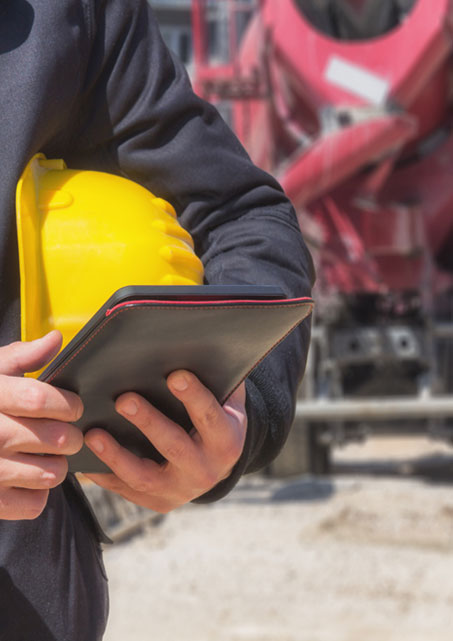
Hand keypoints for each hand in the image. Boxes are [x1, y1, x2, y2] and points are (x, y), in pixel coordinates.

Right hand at [0, 332, 83, 519]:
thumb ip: (23, 356)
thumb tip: (55, 339)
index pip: (40, 400)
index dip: (67, 403)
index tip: (73, 406)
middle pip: (57, 439)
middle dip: (71, 435)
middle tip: (65, 433)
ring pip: (52, 473)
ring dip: (57, 465)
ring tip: (45, 455)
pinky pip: (36, 503)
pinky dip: (38, 493)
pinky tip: (26, 478)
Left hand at [84, 372, 246, 511]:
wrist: (218, 465)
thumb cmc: (218, 419)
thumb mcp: (228, 401)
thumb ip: (219, 379)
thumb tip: (202, 343)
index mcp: (226, 441)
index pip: (210, 417)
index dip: (194, 396)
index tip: (175, 374)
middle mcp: (206, 471)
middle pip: (174, 447)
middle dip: (148, 422)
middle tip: (124, 399)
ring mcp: (180, 490)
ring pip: (144, 476)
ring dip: (117, 455)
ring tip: (93, 433)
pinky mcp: (157, 501)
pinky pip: (126, 489)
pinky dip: (104, 474)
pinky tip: (85, 457)